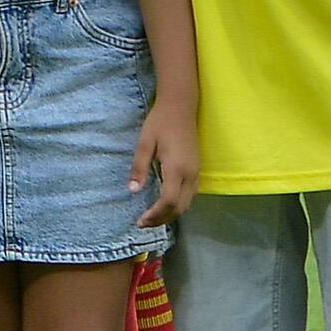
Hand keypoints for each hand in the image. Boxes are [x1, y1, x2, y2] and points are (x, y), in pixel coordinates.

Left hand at [129, 95, 198, 228]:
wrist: (180, 106)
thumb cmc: (160, 122)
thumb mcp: (144, 143)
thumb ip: (139, 168)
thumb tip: (133, 190)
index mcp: (176, 168)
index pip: (168, 201)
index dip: (155, 215)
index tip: (140, 221)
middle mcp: (190, 174)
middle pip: (180, 208)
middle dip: (162, 219)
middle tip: (144, 223)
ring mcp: (196, 172)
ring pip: (187, 203)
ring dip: (171, 214)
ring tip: (153, 217)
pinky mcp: (197, 170)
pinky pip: (190, 195)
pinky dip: (178, 205)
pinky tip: (165, 204)